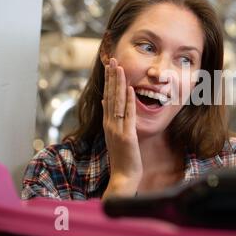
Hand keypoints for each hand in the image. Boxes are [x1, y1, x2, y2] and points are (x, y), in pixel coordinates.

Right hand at [101, 58, 141, 198]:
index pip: (107, 97)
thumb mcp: (113, 134)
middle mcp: (110, 124)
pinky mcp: (127, 136)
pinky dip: (129, 101)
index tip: (110, 65)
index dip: (109, 81)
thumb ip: (110, 117)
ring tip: (119, 68)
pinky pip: (128, 115)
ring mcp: (117, 129)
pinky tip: (130, 89)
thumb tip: (105, 100)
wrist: (123, 176)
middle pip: (110, 96)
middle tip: (113, 59)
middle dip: (112, 77)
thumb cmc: (122, 156)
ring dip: (119, 84)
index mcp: (107, 123)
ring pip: (117, 102)